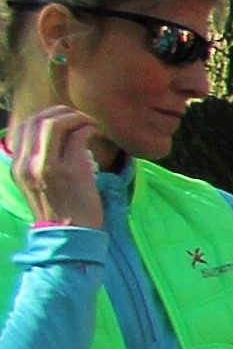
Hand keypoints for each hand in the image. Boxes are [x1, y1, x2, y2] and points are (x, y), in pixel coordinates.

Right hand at [11, 105, 96, 230]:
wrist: (70, 236)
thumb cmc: (60, 210)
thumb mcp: (35, 184)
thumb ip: (36, 162)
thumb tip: (53, 137)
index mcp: (17, 166)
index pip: (23, 126)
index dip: (45, 115)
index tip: (63, 118)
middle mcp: (27, 163)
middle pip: (38, 120)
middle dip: (62, 112)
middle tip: (80, 117)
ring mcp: (48, 166)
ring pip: (56, 123)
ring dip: (77, 117)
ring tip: (90, 123)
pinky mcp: (72, 170)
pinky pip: (79, 135)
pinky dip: (90, 128)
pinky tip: (98, 133)